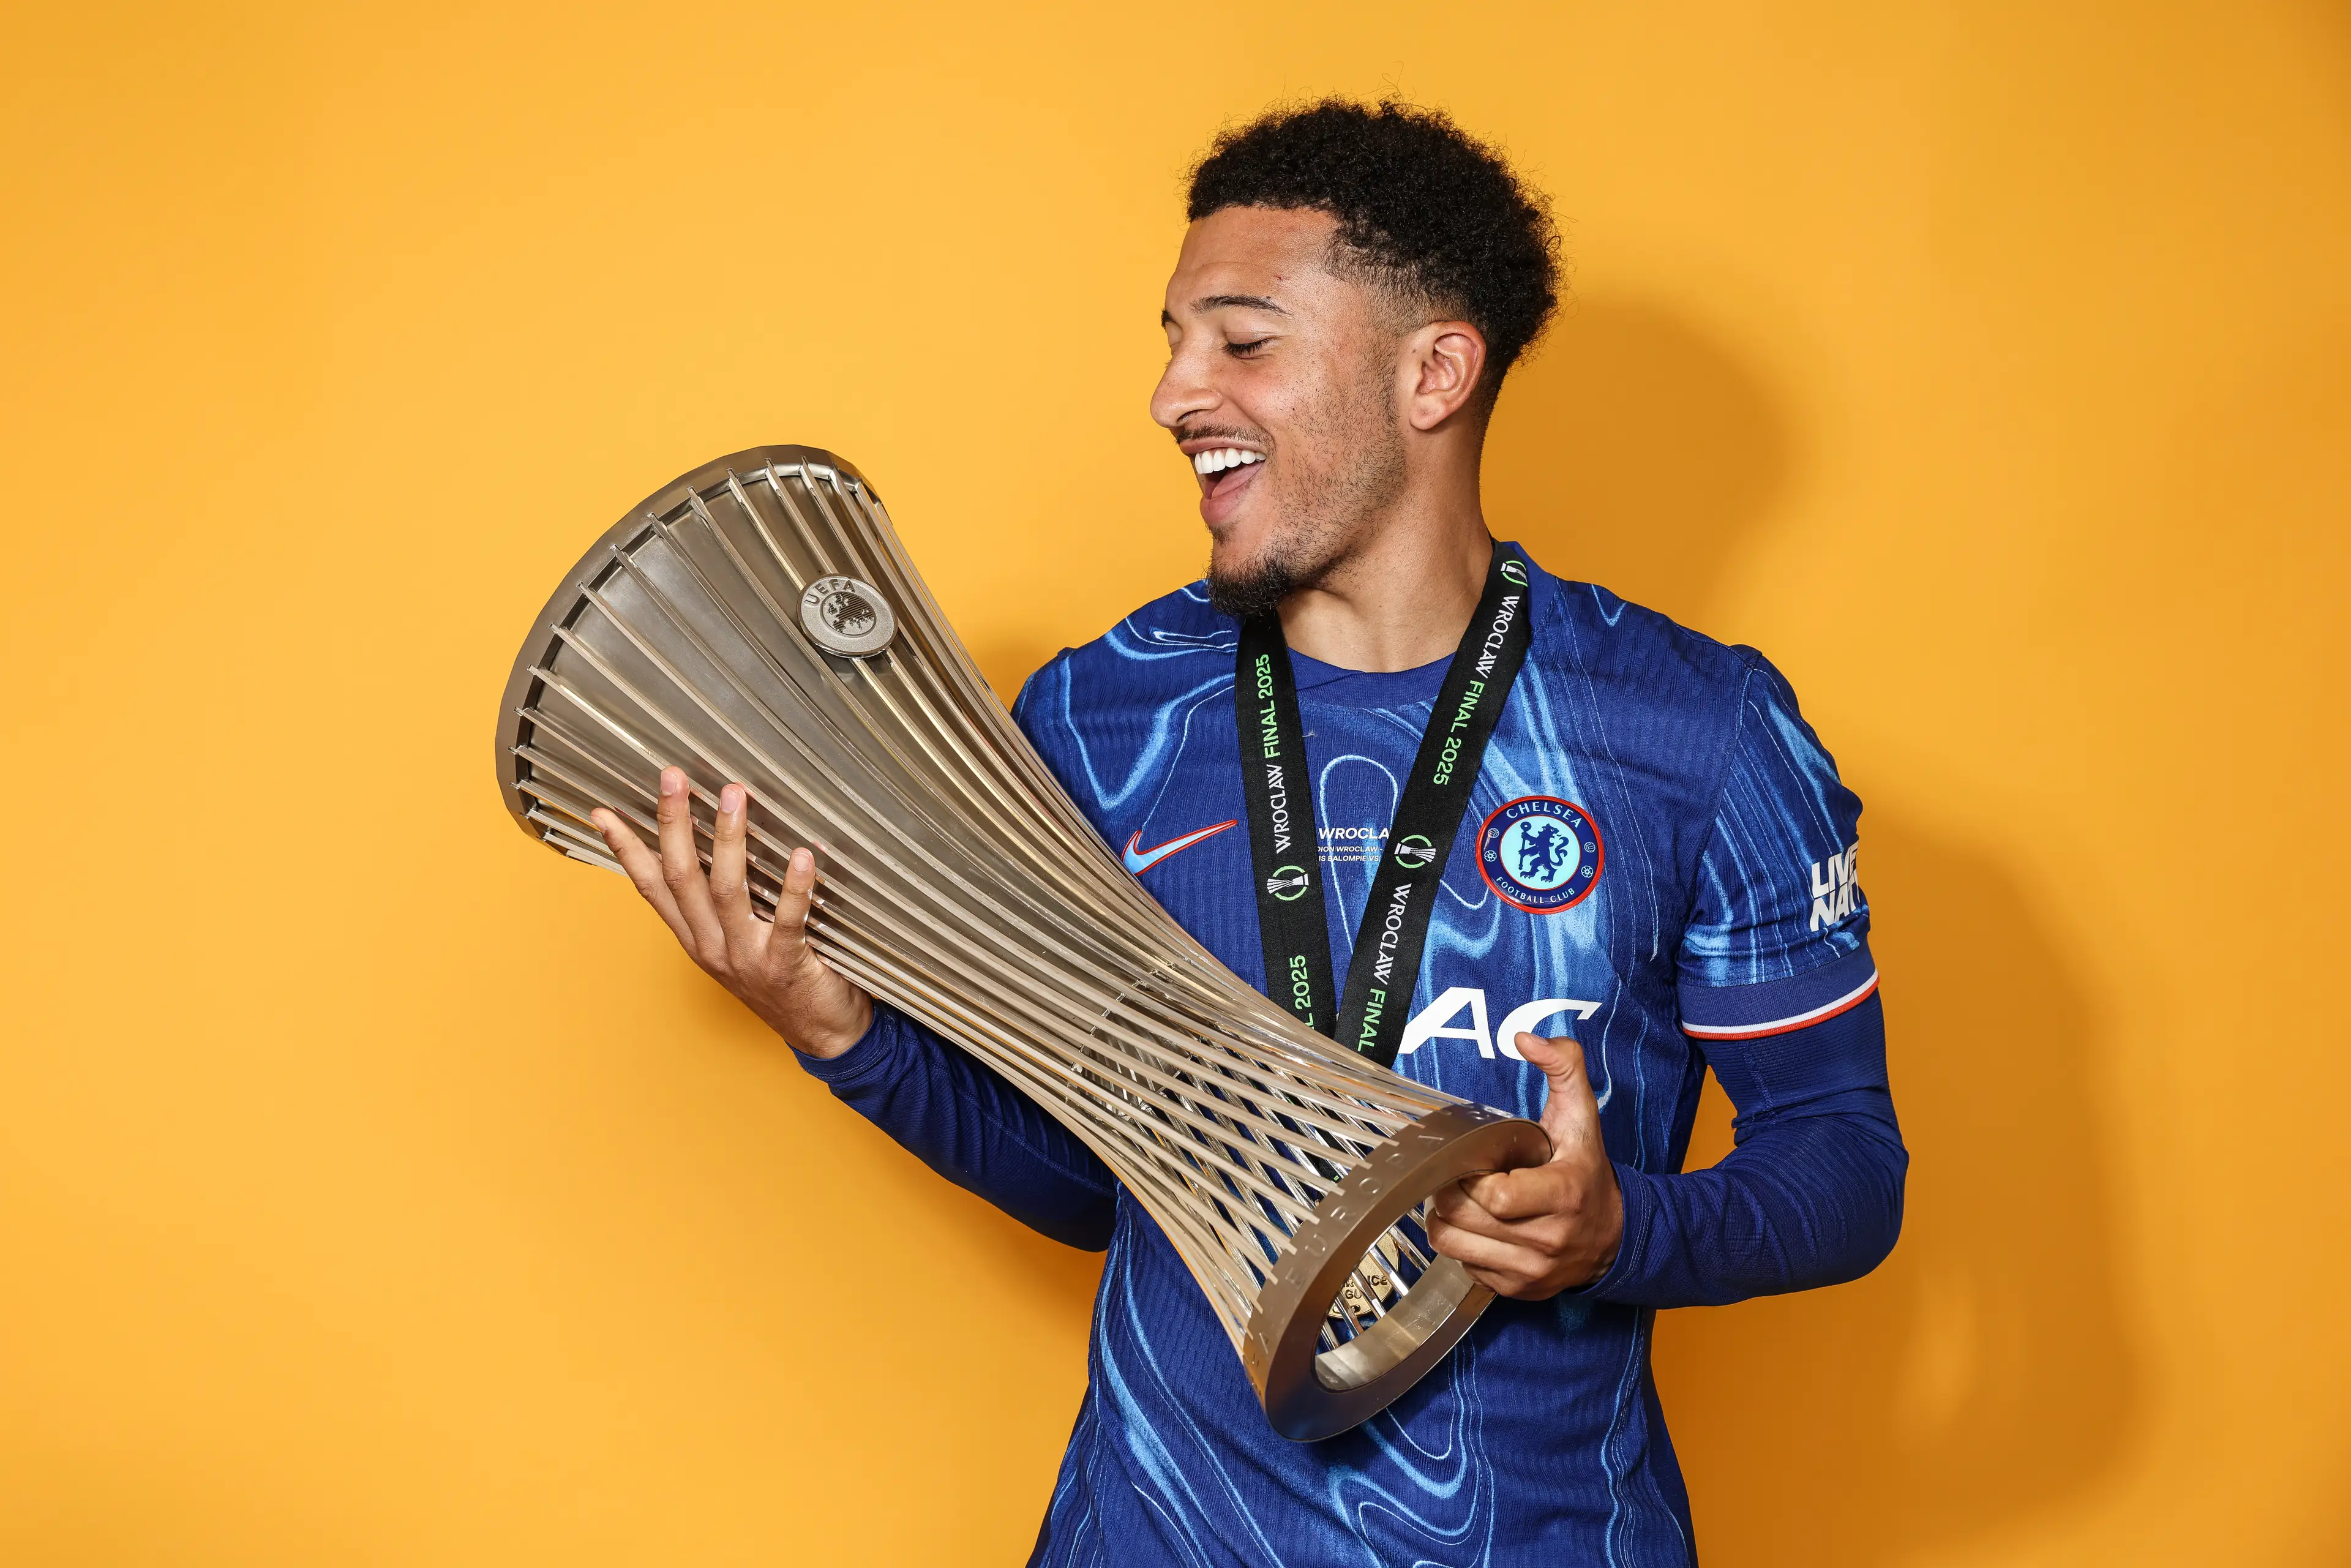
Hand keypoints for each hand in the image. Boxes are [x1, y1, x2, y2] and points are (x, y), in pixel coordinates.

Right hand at [590, 767, 873, 1058]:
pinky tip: (801, 856)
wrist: (824, 1036)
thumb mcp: (737, 944)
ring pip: (726, 891)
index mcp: (696, 939)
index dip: (626, 849)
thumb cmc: (784, 979)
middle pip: (681, 878)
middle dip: (674, 824)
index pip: (651, 886)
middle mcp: (712, 947)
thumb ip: (721, 904)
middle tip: (673, 777)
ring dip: (727, 840)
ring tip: (732, 796)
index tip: (602, 813)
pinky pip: (787, 922)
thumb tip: (713, 846)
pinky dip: (794, 888)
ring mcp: (746, 958)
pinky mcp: (786, 966)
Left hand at [1426, 1033, 1623, 1298]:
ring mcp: (1532, 1272)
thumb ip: (1563, 1066)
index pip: (1493, 1196)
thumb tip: (1525, 1037)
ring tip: (1462, 1199)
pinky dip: (1462, 1245)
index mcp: (1563, 1195)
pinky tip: (1479, 1227)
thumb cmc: (1587, 1170)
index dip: (1471, 1175)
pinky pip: (1463, 1266)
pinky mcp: (1518, 1291)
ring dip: (1447, 1218)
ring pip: (1453, 1246)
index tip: (1476, 1160)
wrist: (1617, 1236)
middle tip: (1460, 1175)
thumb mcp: (1581, 1115)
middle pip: (1463, 1219)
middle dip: (1450, 1191)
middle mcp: (1548, 1241)